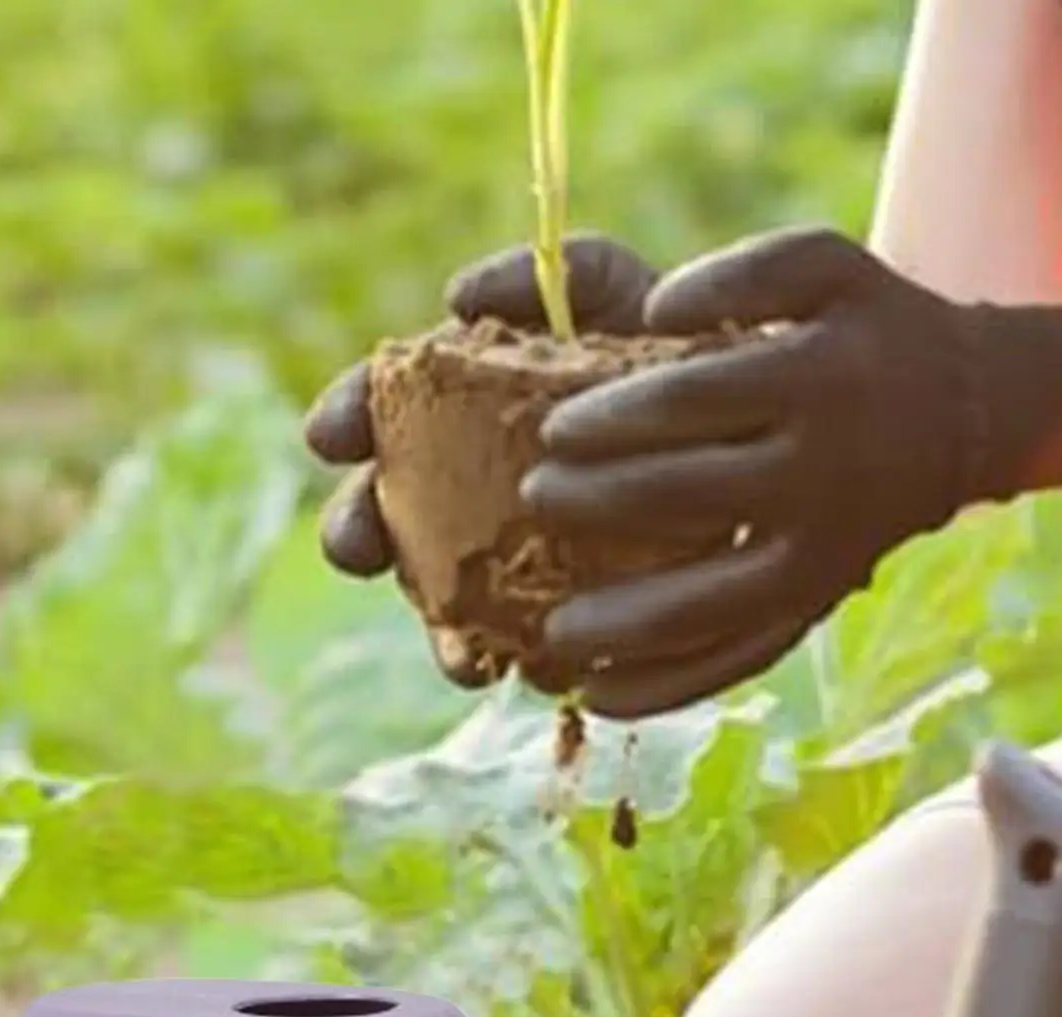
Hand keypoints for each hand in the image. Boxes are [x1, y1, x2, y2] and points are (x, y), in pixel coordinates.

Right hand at [302, 236, 658, 686]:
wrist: (759, 422)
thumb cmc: (670, 347)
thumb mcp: (613, 294)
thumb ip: (540, 280)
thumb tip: (457, 297)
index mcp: (454, 404)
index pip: (375, 409)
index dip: (345, 419)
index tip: (328, 435)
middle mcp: (462, 483)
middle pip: (386, 513)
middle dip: (357, 532)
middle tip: (355, 546)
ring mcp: (504, 552)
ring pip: (442, 597)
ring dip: (430, 625)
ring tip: (438, 636)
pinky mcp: (559, 605)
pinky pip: (516, 642)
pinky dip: (505, 657)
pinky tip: (507, 666)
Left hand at [526, 227, 1022, 718]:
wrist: (957, 412)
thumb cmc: (859, 332)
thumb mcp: (823, 267)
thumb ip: (742, 272)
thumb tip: (656, 306)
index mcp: (816, 379)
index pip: (692, 400)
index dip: (611, 418)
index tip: (550, 431)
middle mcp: (820, 473)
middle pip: (686, 500)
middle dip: (596, 506)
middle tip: (533, 500)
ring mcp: (819, 555)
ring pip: (709, 605)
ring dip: (622, 625)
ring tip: (549, 634)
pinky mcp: (813, 606)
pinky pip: (737, 658)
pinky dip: (667, 686)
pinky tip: (598, 698)